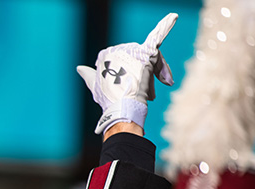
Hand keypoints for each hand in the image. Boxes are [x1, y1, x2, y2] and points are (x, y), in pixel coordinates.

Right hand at [77, 13, 176, 134]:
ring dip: (157, 71)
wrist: (121, 106)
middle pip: (140, 58)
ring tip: (159, 86)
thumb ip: (89, 75)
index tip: (138, 91)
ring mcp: (132, 51)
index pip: (125, 61)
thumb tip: (80, 68)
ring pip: (151, 57)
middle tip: (149, 94)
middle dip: (146, 75)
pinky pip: (157, 36)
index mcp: (105, 54)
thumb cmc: (108, 99)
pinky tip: (174, 16)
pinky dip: (166, 25)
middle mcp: (118, 49)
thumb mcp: (95, 85)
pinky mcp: (146, 53)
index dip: (133, 76)